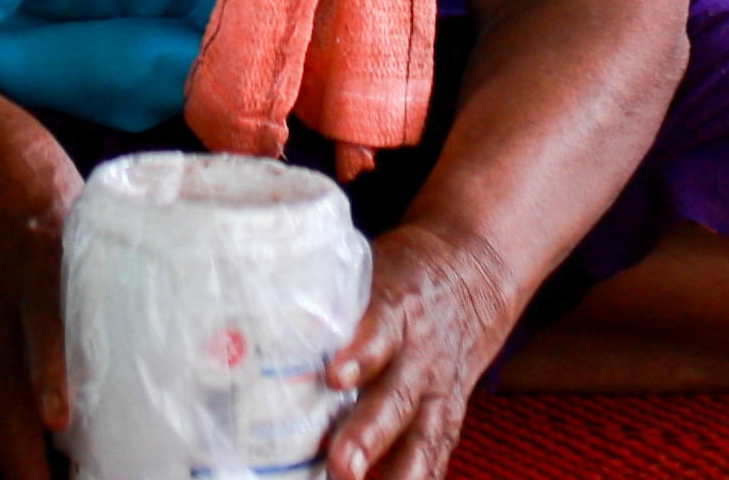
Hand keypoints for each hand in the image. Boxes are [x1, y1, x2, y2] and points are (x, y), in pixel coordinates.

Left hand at [319, 213, 524, 479]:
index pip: (380, 329)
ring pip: (421, 436)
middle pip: (397, 397)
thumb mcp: (368, 269)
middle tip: (341, 463)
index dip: (360, 354)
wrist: (474, 272)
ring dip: (393, 471)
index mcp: (399, 308)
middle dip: (370, 434)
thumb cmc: (405, 276)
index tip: (334, 375)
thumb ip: (327, 299)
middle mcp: (422, 355)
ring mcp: (438, 391)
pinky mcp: (448, 416)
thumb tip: (254, 315)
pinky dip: (416, 478)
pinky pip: (434, 454)